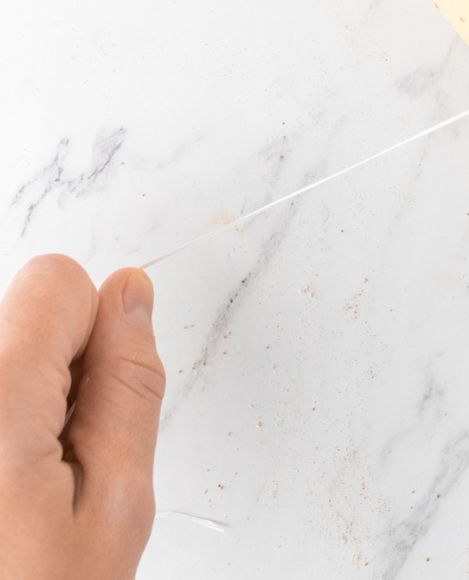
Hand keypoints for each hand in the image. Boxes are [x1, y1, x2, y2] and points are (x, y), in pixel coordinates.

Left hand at [0, 255, 164, 579]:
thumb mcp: (113, 513)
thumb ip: (128, 389)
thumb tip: (132, 299)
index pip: (56, 281)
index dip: (95, 336)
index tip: (91, 414)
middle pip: (14, 319)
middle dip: (53, 377)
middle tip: (54, 478)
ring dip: (15, 413)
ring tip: (11, 505)